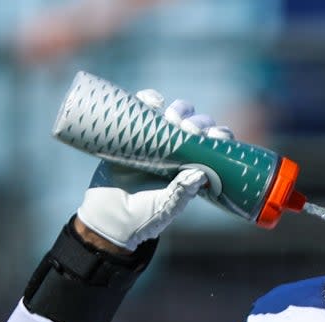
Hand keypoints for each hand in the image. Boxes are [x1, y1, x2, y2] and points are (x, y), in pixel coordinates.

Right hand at [75, 91, 234, 250]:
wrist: (106, 219)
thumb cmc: (142, 219)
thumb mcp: (165, 209)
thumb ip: (180, 194)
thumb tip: (199, 174)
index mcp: (193, 170)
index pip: (214, 147)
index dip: (218, 137)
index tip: (213, 137)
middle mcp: (178, 153)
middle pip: (197, 127)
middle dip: (198, 123)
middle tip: (187, 130)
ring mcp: (156, 142)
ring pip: (175, 114)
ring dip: (180, 109)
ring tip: (171, 118)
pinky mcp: (132, 135)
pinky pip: (144, 109)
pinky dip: (150, 99)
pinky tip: (153, 102)